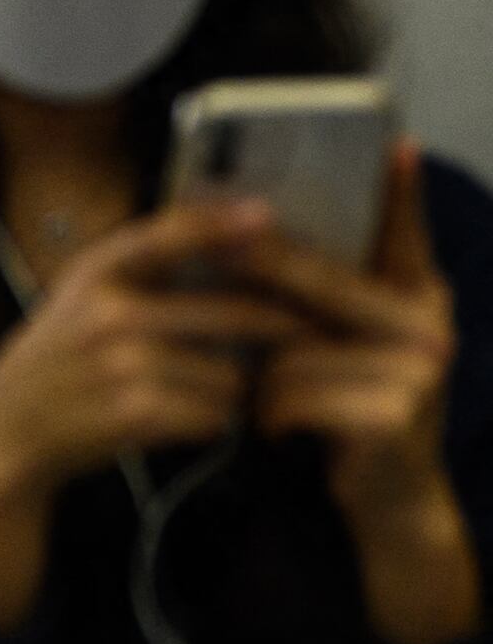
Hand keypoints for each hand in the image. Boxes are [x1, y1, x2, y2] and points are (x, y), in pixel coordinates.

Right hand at [0, 198, 298, 631]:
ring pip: (233, 373)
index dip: (223, 221)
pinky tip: (190, 418)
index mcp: (97, 270)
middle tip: (305, 335)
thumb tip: (240, 232)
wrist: (7, 428)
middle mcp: (109, 309)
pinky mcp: (137, 411)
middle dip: (277, 329)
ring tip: (215, 391)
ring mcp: (123, 361)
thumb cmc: (61, 358)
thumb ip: (145, 266)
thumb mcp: (83, 295)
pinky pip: (216, 414)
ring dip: (238, 388)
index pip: (170, 231)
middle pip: (237, 312)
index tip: (269, 215)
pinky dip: (215, 420)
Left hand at [247, 144, 477, 643]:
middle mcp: (430, 327)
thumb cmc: (344, 413)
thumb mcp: (337, 349)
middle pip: (317, 283)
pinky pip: (292, 393)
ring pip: (292, 345)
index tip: (396, 141)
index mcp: (416, 300)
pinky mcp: (393, 416)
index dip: (400, 193)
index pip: (403, 237)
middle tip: (213, 259)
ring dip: (263, 377)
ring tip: (277, 402)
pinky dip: (271, 413)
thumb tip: (243, 236)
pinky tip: (285, 431)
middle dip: (259, 279)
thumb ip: (316, 299)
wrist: (382, 502)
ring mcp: (420, 372)